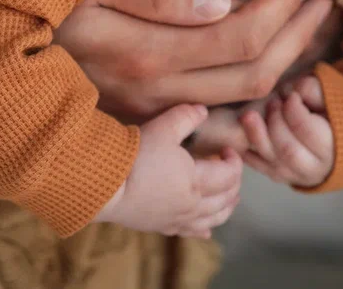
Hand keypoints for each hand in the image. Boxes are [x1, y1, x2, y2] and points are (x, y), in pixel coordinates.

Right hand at [55, 0, 336, 121]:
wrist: (15, 69)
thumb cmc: (59, 11)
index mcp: (150, 52)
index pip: (241, 33)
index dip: (284, 6)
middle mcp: (162, 93)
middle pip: (256, 74)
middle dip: (301, 33)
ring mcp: (161, 116)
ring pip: (247, 104)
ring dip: (292, 66)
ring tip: (316, 28)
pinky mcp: (158, 125)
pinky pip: (224, 127)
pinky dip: (261, 105)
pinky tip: (281, 76)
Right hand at [94, 104, 242, 238]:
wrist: (107, 187)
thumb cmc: (138, 156)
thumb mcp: (164, 128)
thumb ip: (186, 117)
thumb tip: (203, 111)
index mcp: (197, 181)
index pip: (229, 176)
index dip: (234, 162)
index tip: (228, 149)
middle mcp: (192, 205)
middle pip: (225, 200)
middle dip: (234, 185)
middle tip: (230, 170)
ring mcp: (178, 219)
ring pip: (212, 219)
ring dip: (225, 208)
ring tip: (230, 199)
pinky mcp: (161, 227)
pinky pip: (190, 232)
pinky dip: (204, 229)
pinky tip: (206, 230)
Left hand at [240, 75, 334, 187]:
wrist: (338, 144)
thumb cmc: (334, 114)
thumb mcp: (331, 98)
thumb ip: (315, 91)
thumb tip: (294, 89)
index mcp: (332, 149)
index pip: (307, 132)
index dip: (294, 111)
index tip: (291, 95)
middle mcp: (314, 168)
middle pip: (287, 150)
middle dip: (275, 122)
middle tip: (273, 101)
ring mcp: (295, 176)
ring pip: (271, 161)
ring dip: (257, 135)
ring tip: (250, 115)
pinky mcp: (279, 176)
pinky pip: (258, 168)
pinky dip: (246, 152)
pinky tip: (237, 135)